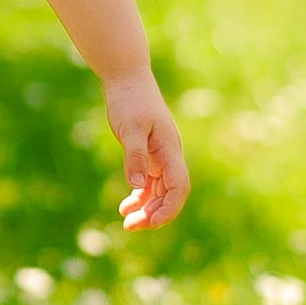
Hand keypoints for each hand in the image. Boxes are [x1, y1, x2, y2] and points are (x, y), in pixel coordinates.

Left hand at [106, 73, 188, 231]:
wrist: (127, 77)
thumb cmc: (130, 99)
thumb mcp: (130, 128)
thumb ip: (135, 156)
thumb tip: (136, 186)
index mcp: (170, 150)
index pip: (179, 186)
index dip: (169, 208)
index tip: (152, 222)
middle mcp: (168, 156)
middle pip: (169, 194)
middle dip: (154, 214)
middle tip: (131, 227)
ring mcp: (159, 156)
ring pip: (159, 191)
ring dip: (147, 208)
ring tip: (127, 223)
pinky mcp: (148, 153)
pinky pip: (148, 182)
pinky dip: (140, 196)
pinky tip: (126, 207)